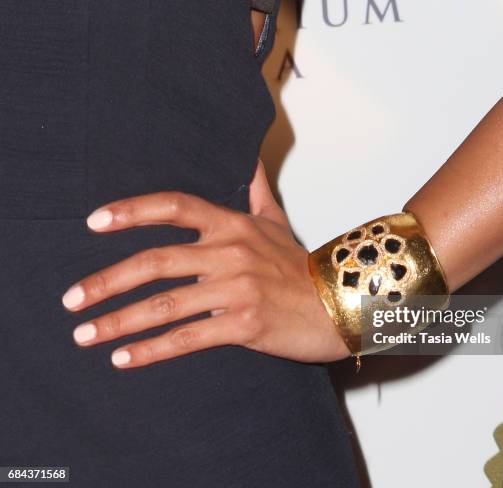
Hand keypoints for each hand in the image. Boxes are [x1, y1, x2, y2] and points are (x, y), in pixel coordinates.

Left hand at [62, 161, 349, 367]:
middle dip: (107, 281)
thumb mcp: (278, 222)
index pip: (175, 207)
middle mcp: (231, 252)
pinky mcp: (244, 325)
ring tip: (84, 334)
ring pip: (165, 304)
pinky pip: (188, 337)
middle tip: (72, 298)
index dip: (131, 211)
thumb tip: (250, 160)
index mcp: (234, 225)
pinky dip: (152, 350)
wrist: (341, 303)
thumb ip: (257, 191)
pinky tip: (123, 358)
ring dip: (119, 320)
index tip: (94, 222)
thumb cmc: (304, 266)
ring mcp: (237, 289)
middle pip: (155, 261)